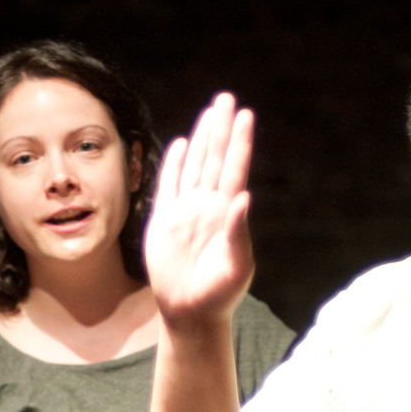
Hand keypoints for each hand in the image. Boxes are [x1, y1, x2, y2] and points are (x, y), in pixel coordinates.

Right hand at [144, 93, 255, 331]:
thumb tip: (244, 197)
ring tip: (210, 112)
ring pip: (194, 166)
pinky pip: (169, 186)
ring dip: (201, 139)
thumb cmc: (220, 294)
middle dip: (220, 128)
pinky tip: (180, 144)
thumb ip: (238, 232)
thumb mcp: (237, 266)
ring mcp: (187, 212)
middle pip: (215, 158)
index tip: (245, 115)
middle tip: (226, 98)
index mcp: (227, 214)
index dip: (239, 142)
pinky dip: (174, 164)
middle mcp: (208, 206)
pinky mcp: (165, 222)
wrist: (190, 313)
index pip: (235, 169)